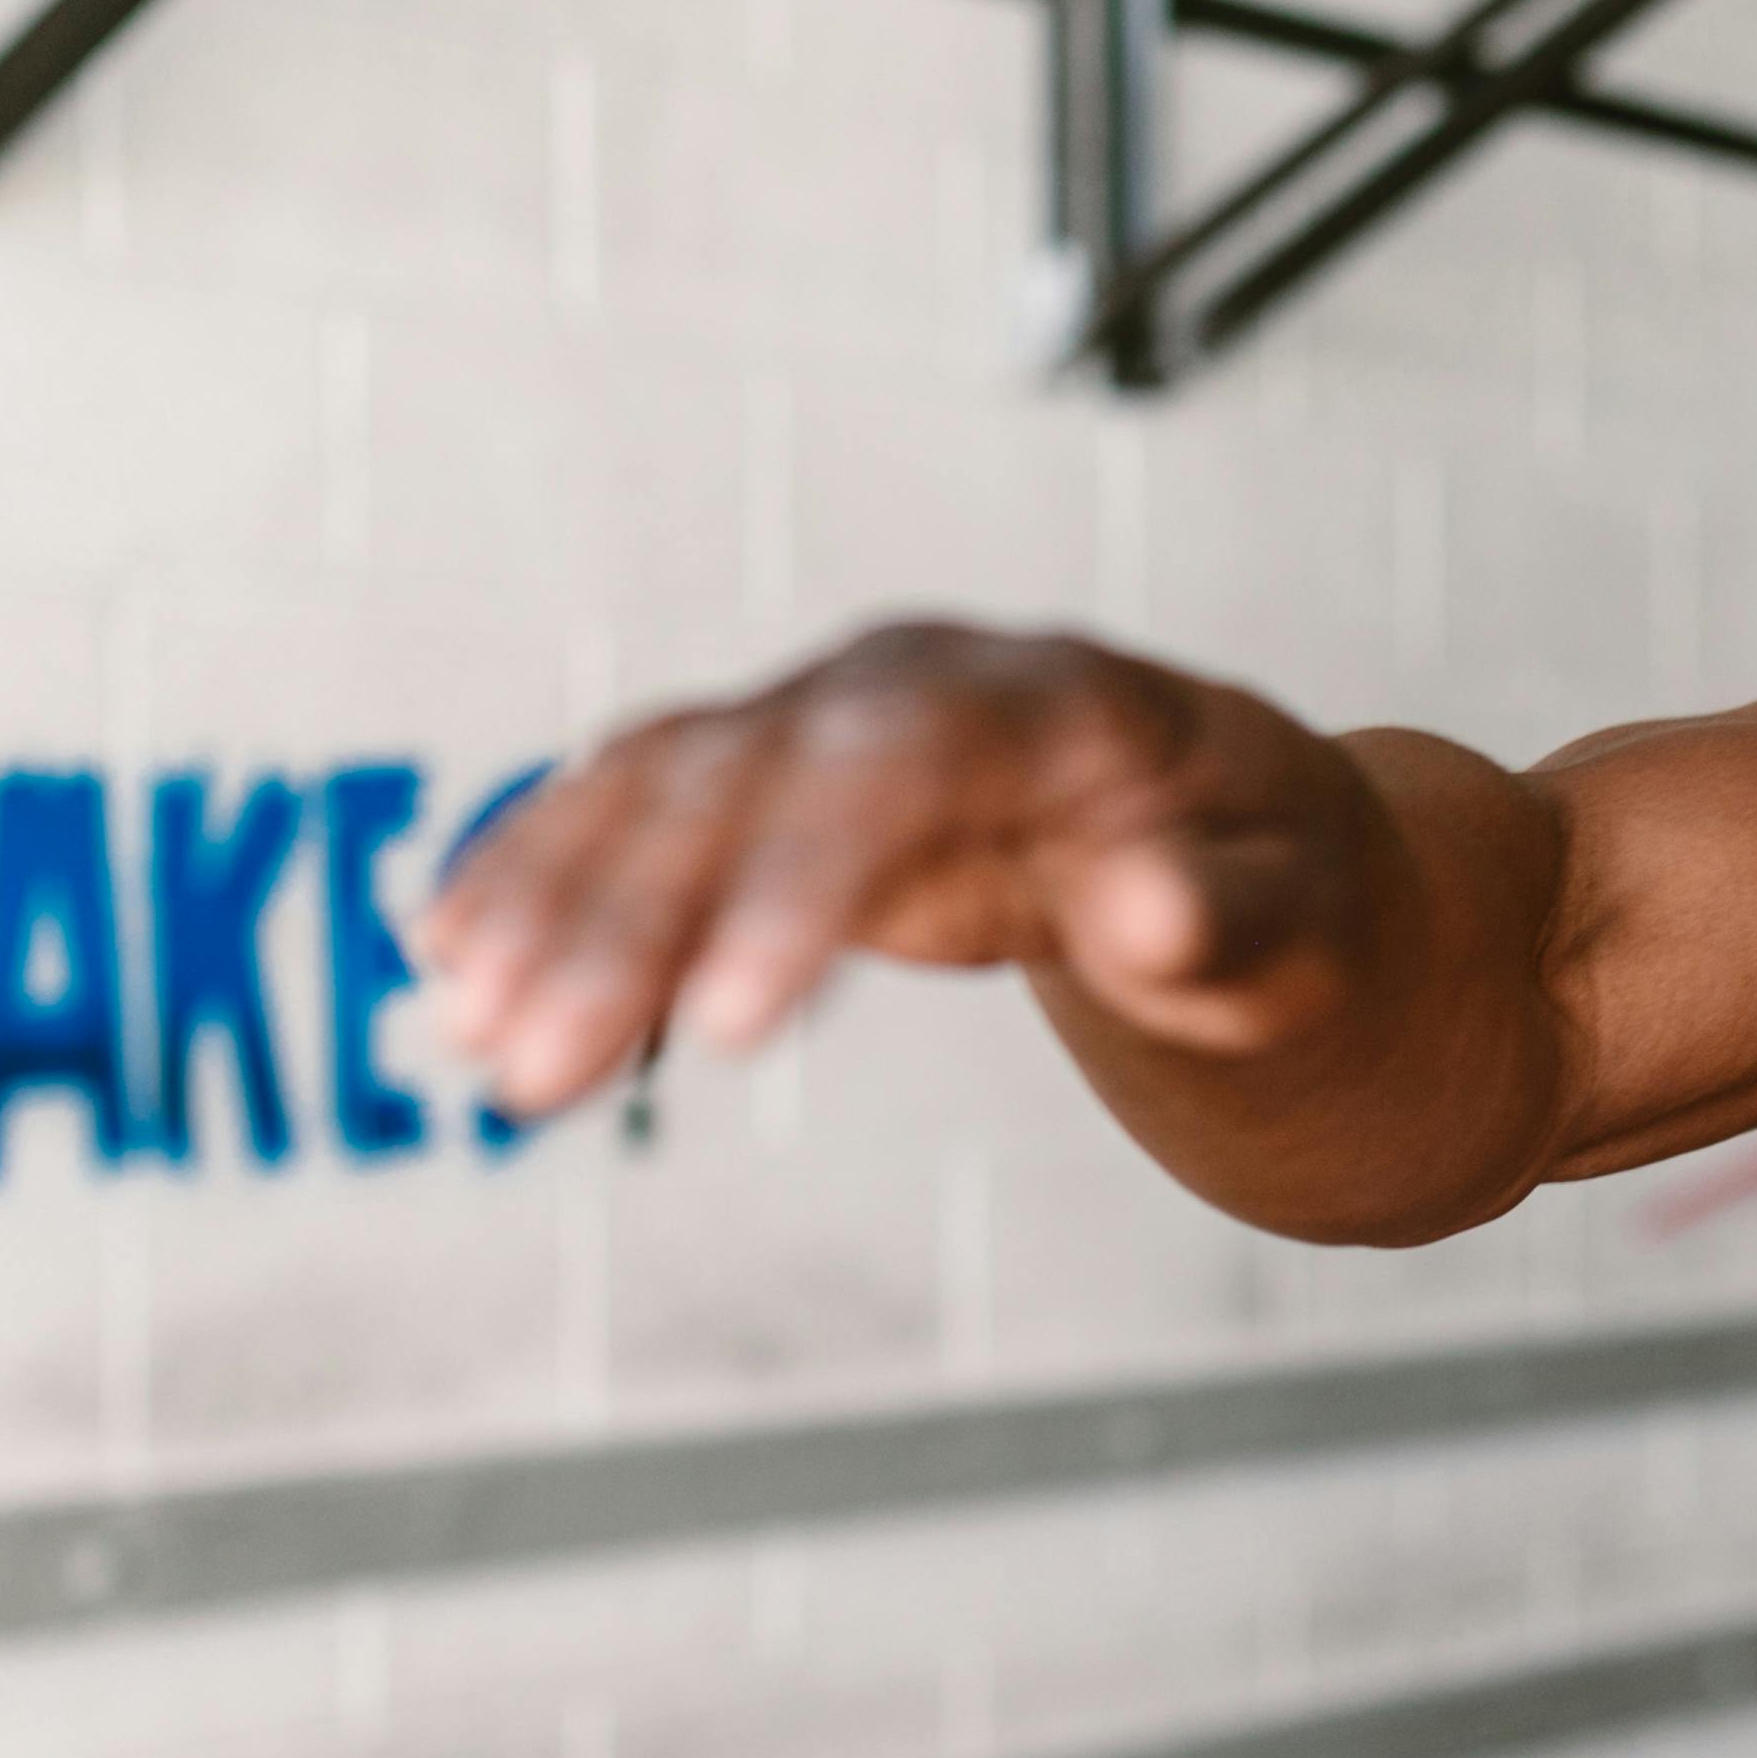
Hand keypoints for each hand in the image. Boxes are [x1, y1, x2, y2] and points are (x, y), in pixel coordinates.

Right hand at [416, 619, 1368, 1113]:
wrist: (1257, 846)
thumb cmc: (1291, 892)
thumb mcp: (1302, 924)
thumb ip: (1228, 921)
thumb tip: (1151, 913)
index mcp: (1061, 700)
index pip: (903, 763)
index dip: (801, 886)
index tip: (731, 1031)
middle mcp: (921, 681)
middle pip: (749, 776)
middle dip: (633, 925)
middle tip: (538, 1077)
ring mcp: (837, 714)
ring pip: (666, 786)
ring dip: (555, 907)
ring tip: (474, 1042)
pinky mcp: (782, 774)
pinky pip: (641, 804)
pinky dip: (547, 873)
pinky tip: (454, 961)